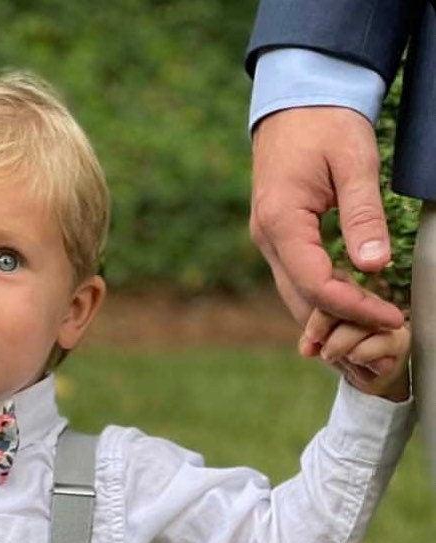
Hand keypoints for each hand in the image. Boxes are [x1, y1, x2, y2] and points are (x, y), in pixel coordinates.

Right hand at [251, 107, 404, 333]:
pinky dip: (323, 296)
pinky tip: (351, 300)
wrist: (296, 97)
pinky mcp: (278, 237)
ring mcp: (269, 240)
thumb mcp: (354, 161)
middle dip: (341, 323)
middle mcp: (267, 239)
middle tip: (382, 331)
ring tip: (370, 324)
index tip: (389, 316)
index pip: (316, 285)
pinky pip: (298, 279)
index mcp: (281, 222)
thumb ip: (363, 215)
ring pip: (296, 295)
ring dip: (331, 315)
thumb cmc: (326, 122)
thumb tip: (374, 266)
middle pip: (301, 301)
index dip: (354, 307)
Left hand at [301, 307, 411, 401]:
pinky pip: (380, 343)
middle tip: (327, 354)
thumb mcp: (321, 344)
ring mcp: (388, 321)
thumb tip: (306, 349)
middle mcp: (371, 305)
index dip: (319, 321)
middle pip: (348, 311)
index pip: (335, 298)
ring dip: (345, 348)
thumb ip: (311, 341)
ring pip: (362, 326)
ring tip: (345, 358)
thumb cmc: (343, 354)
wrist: (367, 377)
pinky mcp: (400, 340)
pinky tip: (360, 361)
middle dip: (331, 338)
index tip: (310, 341)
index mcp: (350, 298)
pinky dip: (364, 355)